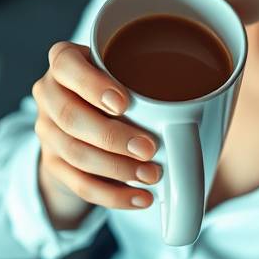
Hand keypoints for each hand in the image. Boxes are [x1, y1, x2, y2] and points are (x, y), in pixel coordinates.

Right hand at [33, 41, 161, 210]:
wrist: (85, 123)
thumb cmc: (118, 89)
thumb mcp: (127, 72)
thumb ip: (149, 78)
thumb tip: (212, 100)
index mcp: (65, 61)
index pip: (65, 64)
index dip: (91, 84)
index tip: (123, 103)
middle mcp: (49, 93)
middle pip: (70, 116)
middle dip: (112, 136)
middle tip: (150, 147)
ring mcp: (47, 130)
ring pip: (76, 153)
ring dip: (117, 168)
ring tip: (152, 175)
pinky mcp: (53, 164)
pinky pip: (80, 184)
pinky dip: (113, 195)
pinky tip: (140, 198)